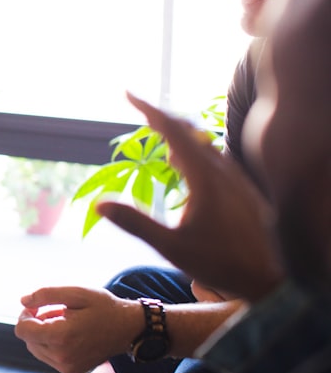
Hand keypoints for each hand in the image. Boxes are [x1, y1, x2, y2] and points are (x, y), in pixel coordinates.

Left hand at [14, 286, 141, 372]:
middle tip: (56, 311)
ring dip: (43, 333)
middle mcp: (62, 357)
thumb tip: (23, 300)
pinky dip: (51, 343)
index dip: (26, 314)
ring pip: (35, 348)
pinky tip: (68, 333)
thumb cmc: (103, 307)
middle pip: (27, 339)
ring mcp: (67, 367)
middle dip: (36, 323)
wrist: (128, 328)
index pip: (22, 330)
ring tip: (64, 321)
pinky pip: (47, 356)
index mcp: (62, 337)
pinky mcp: (70, 371)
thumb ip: (45, 294)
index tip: (39, 306)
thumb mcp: (76, 292)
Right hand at [97, 92, 283, 301]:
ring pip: (203, 142)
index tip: (127, 94)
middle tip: (137, 110)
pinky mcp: (242, 188)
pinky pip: (213, 155)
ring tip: (156, 133)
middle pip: (188, 130)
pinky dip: (192, 148)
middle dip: (160, 117)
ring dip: (177, 133)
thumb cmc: (222, 263)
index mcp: (205, 177)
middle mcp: (223, 170)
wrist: (273, 278)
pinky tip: (183, 164)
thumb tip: (100, 204)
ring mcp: (236, 178)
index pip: (172, 131)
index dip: (148, 109)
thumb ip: (135, 223)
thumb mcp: (172, 247)